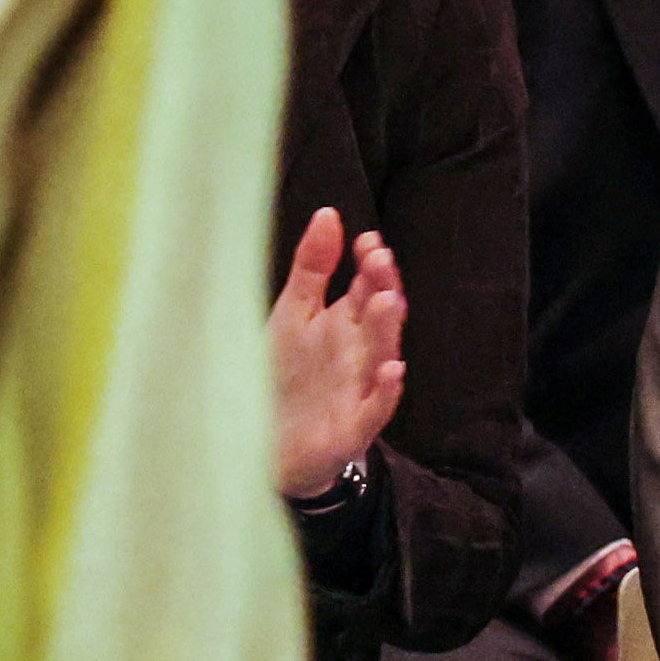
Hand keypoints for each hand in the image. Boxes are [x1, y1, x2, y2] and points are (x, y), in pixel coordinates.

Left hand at [265, 207, 407, 498]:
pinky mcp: (353, 427)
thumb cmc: (283, 377)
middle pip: (378, 318)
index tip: (366, 240)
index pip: (365, 287)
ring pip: (381, 357)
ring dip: (386, 331)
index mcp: (345, 324)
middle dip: (381, 289)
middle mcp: (358, 354)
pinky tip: (393, 369)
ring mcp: (359, 390)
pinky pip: (376, 408)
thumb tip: (329, 213)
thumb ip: (313, 268)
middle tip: (380, 260)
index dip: (370, 265)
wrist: (266, 447)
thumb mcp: (293, 314)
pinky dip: (386, 390)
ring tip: (386, 301)